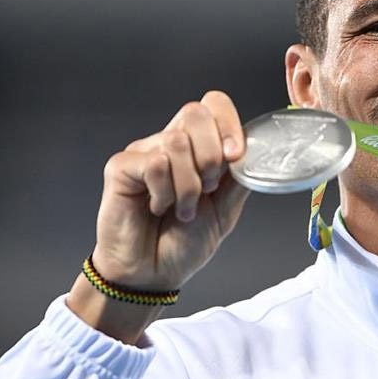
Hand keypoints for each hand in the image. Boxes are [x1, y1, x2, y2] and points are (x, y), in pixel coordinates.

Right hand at [90, 90, 250, 291]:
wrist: (153, 274)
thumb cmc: (184, 242)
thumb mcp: (226, 209)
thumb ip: (240, 178)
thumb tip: (256, 153)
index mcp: (198, 146)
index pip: (213, 104)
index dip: (229, 123)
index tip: (236, 157)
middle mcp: (170, 143)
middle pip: (196, 112)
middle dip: (212, 156)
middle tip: (208, 189)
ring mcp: (144, 152)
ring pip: (177, 142)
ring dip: (189, 186)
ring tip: (182, 209)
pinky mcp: (121, 166)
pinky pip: (155, 163)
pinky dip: (165, 192)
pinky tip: (157, 208)